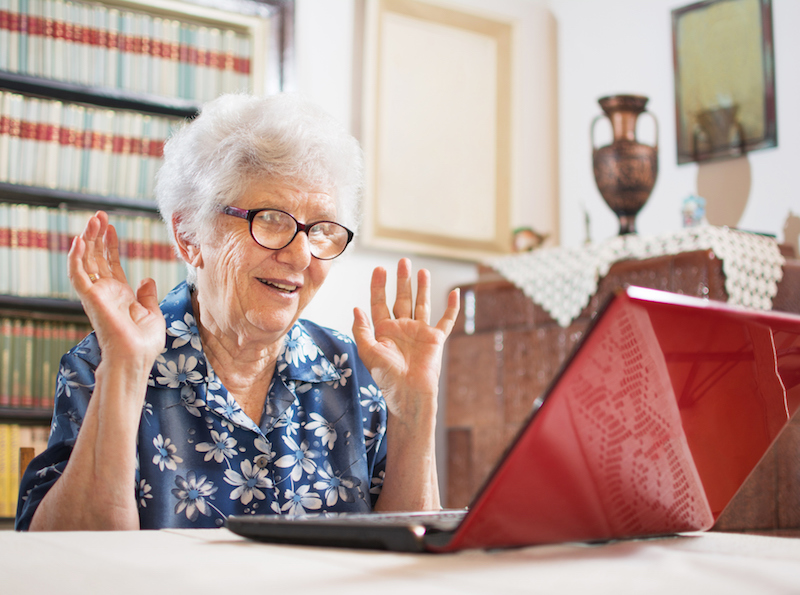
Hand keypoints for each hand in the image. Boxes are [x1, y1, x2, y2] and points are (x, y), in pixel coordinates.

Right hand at [68, 211, 165, 367]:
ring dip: (88, 239)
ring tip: (93, 219)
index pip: (110, 263)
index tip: (111, 226)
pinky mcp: (90, 298)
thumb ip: (147, 295)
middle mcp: (105, 292)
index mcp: (120, 294)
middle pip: (96, 257)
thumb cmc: (144, 343)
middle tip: (100, 215)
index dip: (110, 245)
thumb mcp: (152, 314)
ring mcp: (96, 294)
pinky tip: (79, 239)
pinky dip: (76, 257)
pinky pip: (78, 274)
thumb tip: (146, 278)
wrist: (136, 357)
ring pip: (86, 261)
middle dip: (97, 236)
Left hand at [352, 258, 459, 420]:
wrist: (408, 393)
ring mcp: (419, 332)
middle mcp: (402, 328)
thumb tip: (357, 308)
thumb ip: (362, 330)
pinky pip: (446, 320)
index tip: (379, 269)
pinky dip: (452, 308)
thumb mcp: (368, 352)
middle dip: (402, 281)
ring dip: (422, 288)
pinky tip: (454, 293)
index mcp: (384, 331)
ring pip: (422, 304)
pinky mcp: (435, 339)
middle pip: (402, 298)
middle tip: (403, 262)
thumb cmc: (386, 377)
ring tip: (422, 271)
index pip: (380, 303)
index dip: (379, 286)